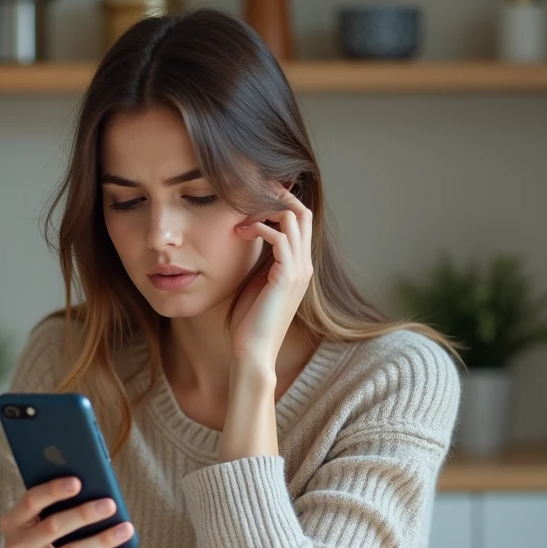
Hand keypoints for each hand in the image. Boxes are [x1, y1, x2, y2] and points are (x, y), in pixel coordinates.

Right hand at [0, 477, 132, 547]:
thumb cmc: (42, 543)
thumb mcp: (37, 525)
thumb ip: (54, 508)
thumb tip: (94, 489)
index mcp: (11, 523)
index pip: (31, 501)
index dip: (53, 490)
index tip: (78, 481)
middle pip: (53, 527)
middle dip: (84, 514)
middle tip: (111, 504)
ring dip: (102, 539)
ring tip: (126, 528)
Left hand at [230, 185, 314, 366]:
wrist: (254, 351)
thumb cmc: (251, 320)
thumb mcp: (257, 282)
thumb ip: (262, 260)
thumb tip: (250, 236)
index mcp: (299, 265)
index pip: (300, 220)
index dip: (280, 203)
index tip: (253, 199)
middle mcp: (305, 265)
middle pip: (302, 213)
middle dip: (277, 197)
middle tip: (249, 196)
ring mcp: (299, 270)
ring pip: (293, 220)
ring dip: (264, 212)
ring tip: (241, 221)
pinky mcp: (286, 277)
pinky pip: (280, 238)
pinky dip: (261, 229)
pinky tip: (243, 233)